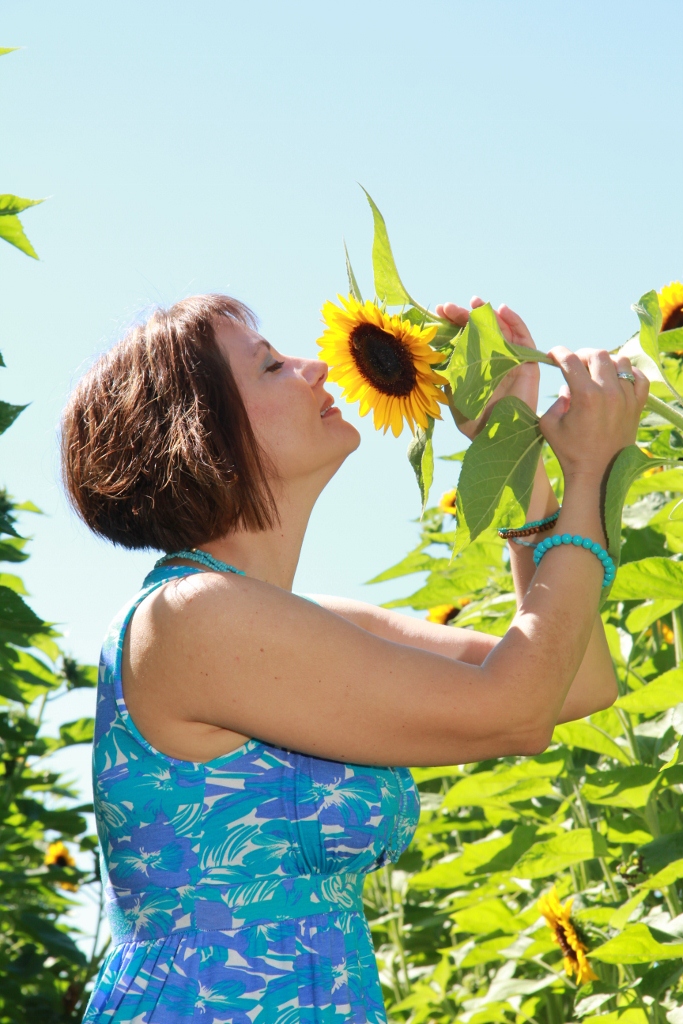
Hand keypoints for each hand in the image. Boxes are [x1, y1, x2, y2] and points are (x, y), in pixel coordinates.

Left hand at [435, 297, 539, 438]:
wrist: (497, 438)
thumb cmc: (475, 422)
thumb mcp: (454, 395)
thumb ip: (449, 374)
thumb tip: (437, 352)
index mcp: (473, 365)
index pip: (462, 338)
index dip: (452, 323)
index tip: (438, 312)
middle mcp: (491, 360)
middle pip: (479, 330)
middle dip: (464, 316)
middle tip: (449, 308)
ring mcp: (509, 360)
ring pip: (500, 330)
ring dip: (488, 313)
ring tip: (475, 302)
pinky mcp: (527, 364)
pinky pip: (523, 339)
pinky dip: (515, 322)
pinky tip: (503, 310)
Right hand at [540, 347, 648, 482]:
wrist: (597, 475)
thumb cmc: (570, 452)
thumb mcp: (549, 425)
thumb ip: (555, 402)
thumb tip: (567, 388)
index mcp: (585, 396)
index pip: (571, 360)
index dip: (558, 353)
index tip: (553, 355)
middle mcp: (609, 392)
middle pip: (598, 355)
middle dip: (582, 355)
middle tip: (574, 364)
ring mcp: (627, 398)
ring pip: (621, 362)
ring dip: (606, 362)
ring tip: (596, 372)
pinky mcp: (637, 407)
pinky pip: (639, 378)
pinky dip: (629, 374)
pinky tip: (618, 380)